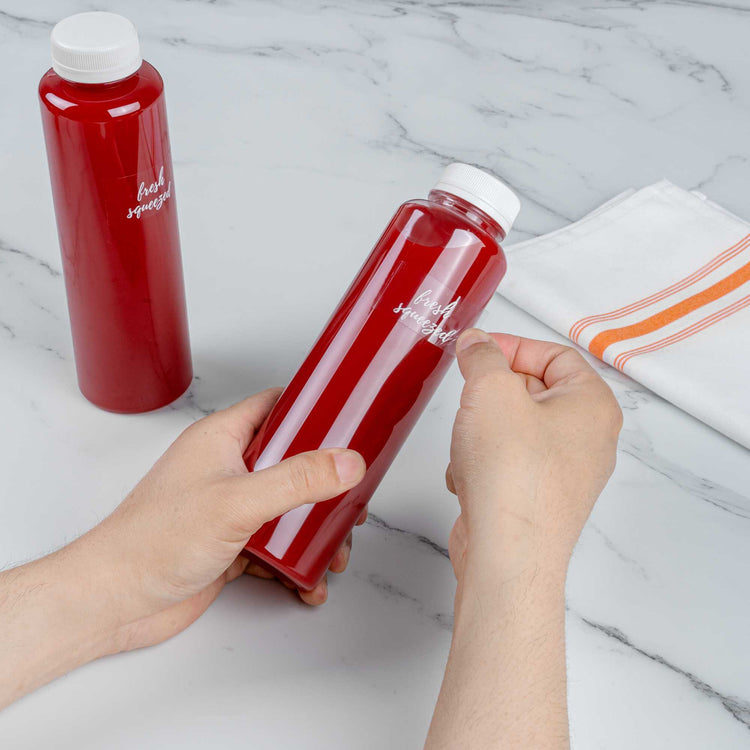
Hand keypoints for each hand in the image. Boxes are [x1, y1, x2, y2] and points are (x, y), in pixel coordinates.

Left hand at [70, 388, 366, 652]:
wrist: (115, 602)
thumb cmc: (153, 541)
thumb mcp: (236, 502)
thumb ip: (296, 480)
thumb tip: (347, 462)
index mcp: (222, 439)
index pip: (276, 406)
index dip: (313, 408)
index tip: (350, 418)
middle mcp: (227, 468)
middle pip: (291, 462)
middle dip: (326, 485)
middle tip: (352, 501)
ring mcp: (229, 508)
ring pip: (287, 509)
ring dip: (314, 531)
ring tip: (335, 554)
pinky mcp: (230, 546)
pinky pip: (274, 547)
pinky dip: (294, 563)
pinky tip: (306, 583)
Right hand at [425, 331, 620, 748]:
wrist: (506, 553)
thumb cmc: (512, 475)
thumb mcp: (490, 390)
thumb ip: (483, 355)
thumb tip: (477, 343)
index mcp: (593, 405)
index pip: (554, 354)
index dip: (512, 347)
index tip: (478, 350)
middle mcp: (588, 440)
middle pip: (533, 392)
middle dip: (491, 395)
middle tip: (469, 399)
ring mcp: (565, 473)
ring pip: (514, 429)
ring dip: (480, 431)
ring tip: (469, 447)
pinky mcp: (539, 499)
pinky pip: (506, 463)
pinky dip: (482, 464)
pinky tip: (470, 478)